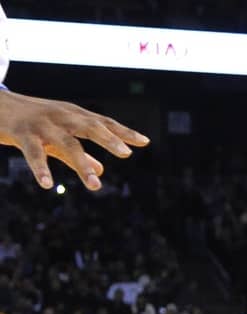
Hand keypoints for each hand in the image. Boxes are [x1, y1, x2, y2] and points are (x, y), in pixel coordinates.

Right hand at [0, 89, 148, 189]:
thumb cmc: (30, 121)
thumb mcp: (57, 137)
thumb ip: (78, 155)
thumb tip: (102, 171)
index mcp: (73, 115)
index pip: (103, 122)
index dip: (123, 132)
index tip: (144, 142)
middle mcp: (61, 116)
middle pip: (90, 126)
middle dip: (109, 139)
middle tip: (126, 154)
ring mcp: (42, 124)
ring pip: (67, 143)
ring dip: (82, 164)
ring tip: (95, 186)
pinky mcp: (22, 133)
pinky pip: (34, 152)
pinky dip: (41, 169)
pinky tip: (47, 184)